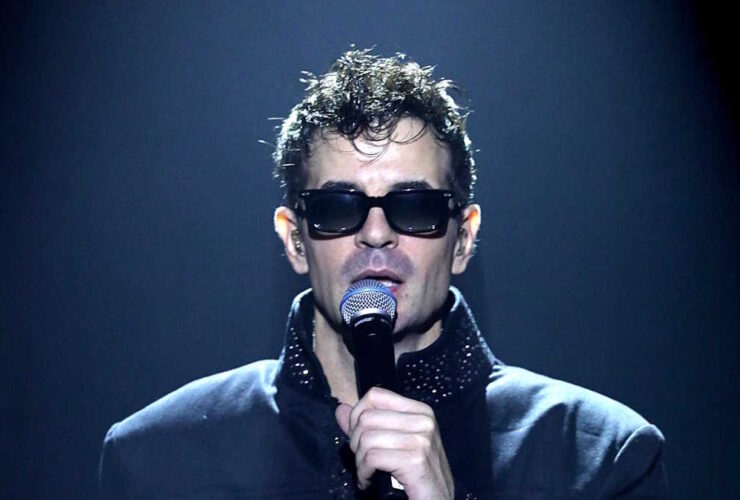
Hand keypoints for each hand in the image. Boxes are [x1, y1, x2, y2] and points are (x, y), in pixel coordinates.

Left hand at [335, 387, 453, 499]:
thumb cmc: (417, 474)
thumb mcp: (394, 443)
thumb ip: (368, 425)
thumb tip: (341, 409)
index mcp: (420, 411)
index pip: (375, 396)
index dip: (357, 415)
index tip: (358, 437)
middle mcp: (423, 421)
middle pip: (367, 417)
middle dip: (355, 442)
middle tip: (362, 460)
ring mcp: (421, 440)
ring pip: (367, 438)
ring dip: (359, 461)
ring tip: (366, 472)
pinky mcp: (415, 461)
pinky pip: (372, 458)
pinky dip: (364, 473)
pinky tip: (369, 481)